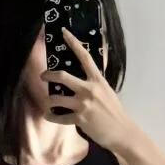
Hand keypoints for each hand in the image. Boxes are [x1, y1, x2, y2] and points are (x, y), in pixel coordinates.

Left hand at [41, 27, 131, 152]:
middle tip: (43, 76)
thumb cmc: (115, 112)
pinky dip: (51, 116)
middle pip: (63, 76)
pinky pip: (59, 117)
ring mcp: (83, 104)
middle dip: (49, 75)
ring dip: (49, 100)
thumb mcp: (107, 91)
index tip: (64, 32)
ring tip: (48, 102)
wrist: (121, 132)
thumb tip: (85, 78)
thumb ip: (95, 84)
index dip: (74, 43)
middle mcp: (89, 89)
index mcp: (97, 80)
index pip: (84, 57)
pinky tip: (48, 115)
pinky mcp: (80, 119)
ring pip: (57, 98)